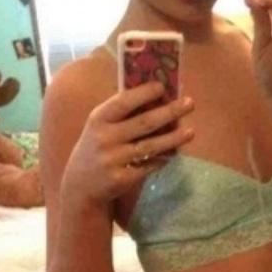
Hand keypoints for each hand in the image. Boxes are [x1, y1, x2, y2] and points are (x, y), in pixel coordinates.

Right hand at [61, 81, 194, 205]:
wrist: (81, 185)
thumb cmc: (97, 148)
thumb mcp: (100, 127)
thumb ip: (121, 113)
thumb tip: (156, 97)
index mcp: (99, 119)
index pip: (123, 102)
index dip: (143, 93)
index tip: (163, 86)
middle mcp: (105, 138)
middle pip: (144, 123)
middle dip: (169, 112)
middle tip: (190, 103)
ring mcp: (113, 160)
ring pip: (150, 147)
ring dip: (173, 138)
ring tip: (190, 132)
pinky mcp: (121, 179)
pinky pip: (148, 166)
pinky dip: (162, 159)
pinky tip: (174, 153)